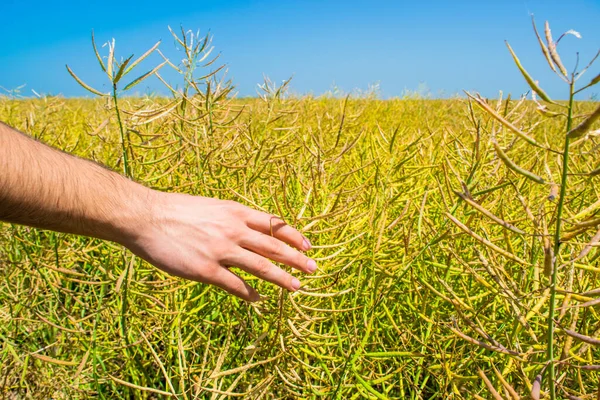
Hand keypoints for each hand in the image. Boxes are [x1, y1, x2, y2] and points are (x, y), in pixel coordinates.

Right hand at [123, 191, 316, 301]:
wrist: (146, 217)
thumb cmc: (176, 210)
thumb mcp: (211, 205)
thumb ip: (232, 217)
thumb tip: (248, 227)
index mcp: (235, 212)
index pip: (274, 224)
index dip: (294, 236)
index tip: (308, 245)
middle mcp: (233, 230)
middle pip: (274, 246)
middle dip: (297, 258)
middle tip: (314, 268)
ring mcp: (221, 250)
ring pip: (261, 266)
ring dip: (282, 278)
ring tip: (297, 287)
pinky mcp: (206, 270)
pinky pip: (235, 285)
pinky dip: (250, 294)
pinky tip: (259, 300)